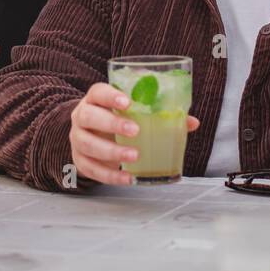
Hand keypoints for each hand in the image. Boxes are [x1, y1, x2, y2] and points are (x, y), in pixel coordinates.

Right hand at [69, 82, 199, 186]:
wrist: (91, 136)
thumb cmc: (117, 120)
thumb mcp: (133, 112)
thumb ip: (160, 114)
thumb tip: (192, 122)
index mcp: (95, 100)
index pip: (97, 92)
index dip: (110, 96)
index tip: (127, 102)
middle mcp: (81, 117)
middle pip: (88, 117)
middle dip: (111, 124)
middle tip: (135, 131)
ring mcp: (78, 140)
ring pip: (87, 144)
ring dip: (112, 152)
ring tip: (134, 156)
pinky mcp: (80, 161)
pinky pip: (92, 170)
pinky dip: (111, 176)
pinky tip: (128, 178)